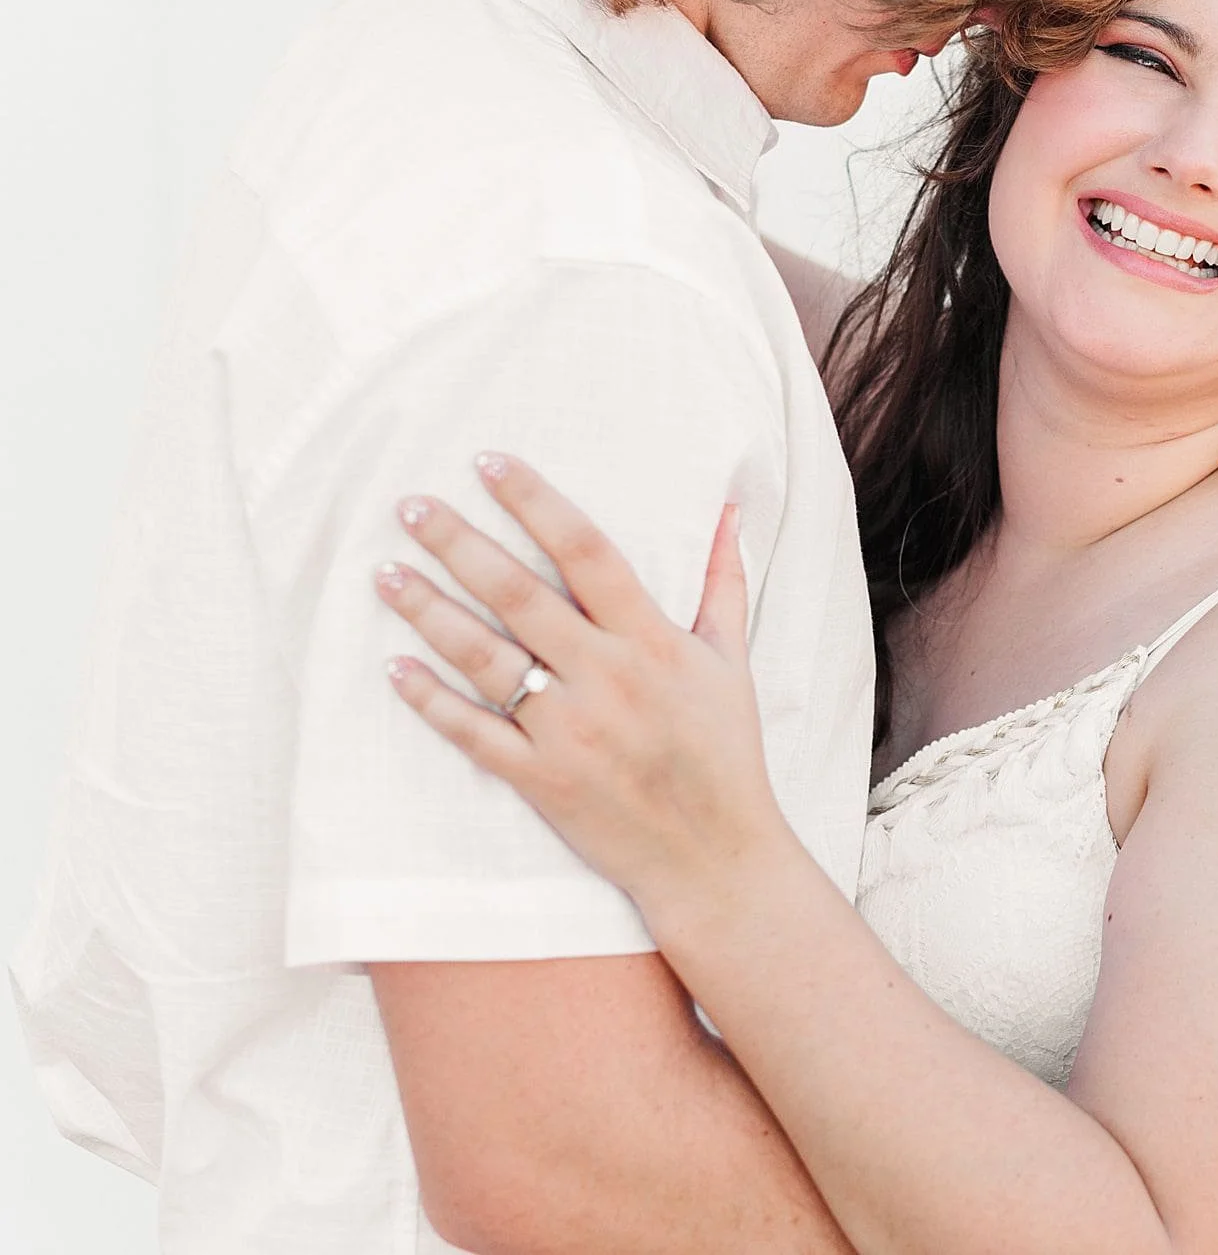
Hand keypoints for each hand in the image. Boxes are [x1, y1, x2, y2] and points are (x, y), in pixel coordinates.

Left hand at [374, 453, 794, 915]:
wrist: (716, 857)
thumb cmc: (726, 754)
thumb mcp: (731, 661)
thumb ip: (722, 581)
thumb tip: (730, 509)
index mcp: (654, 641)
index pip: (587, 552)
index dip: (535, 502)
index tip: (489, 462)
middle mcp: (607, 678)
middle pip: (519, 594)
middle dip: (460, 543)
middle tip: (410, 504)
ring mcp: (570, 731)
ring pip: (485, 658)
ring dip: (429, 612)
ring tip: (385, 573)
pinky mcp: (542, 780)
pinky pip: (473, 734)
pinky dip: (431, 702)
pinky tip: (393, 668)